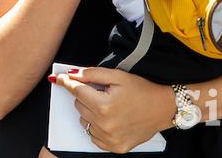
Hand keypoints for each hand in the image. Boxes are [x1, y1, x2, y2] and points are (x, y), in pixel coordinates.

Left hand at [56, 66, 174, 152]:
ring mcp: (109, 138)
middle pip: (79, 105)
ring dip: (91, 111)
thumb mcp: (117, 76)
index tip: (57, 78)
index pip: (76, 91)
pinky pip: (93, 135)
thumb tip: (71, 75)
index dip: (66, 82)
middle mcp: (105, 124)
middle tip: (101, 92)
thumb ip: (91, 74)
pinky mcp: (115, 147)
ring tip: (108, 105)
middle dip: (85, 95)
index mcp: (104, 105)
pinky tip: (110, 118)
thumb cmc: (142, 89)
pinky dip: (97, 126)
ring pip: (84, 120)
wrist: (164, 108)